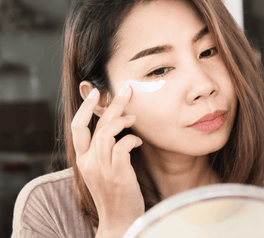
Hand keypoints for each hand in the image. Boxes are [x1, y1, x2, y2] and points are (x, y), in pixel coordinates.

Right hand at [71, 85, 143, 236]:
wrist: (119, 220)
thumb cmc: (114, 193)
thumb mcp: (103, 170)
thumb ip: (104, 150)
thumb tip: (116, 126)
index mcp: (82, 160)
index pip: (76, 128)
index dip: (85, 108)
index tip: (97, 92)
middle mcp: (89, 162)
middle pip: (96, 125)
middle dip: (112, 104)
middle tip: (126, 91)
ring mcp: (102, 169)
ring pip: (107, 133)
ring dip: (123, 121)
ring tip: (134, 118)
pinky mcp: (118, 174)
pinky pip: (122, 146)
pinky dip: (132, 139)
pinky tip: (139, 142)